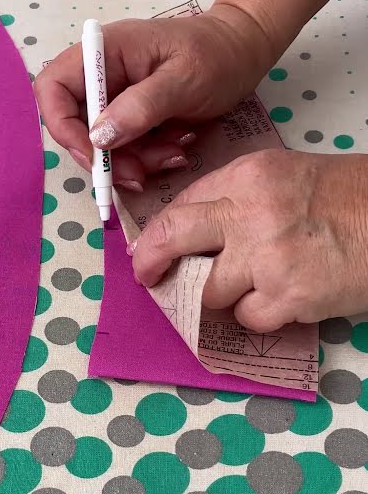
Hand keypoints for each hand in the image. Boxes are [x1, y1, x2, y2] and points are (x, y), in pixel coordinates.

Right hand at [34, 3, 274, 188]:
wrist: (244, 53)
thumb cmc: (216, 54)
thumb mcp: (183, 79)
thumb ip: (140, 107)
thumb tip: (99, 137)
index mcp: (102, 53)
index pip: (53, 88)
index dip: (62, 126)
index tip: (93, 155)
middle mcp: (101, 76)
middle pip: (75, 126)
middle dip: (105, 157)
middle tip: (138, 174)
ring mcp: (115, 99)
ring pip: (102, 146)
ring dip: (134, 162)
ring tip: (174, 153)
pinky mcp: (131, 118)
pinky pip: (125, 150)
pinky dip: (148, 159)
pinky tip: (176, 149)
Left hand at [131, 150, 367, 330]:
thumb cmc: (345, 200)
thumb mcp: (284, 177)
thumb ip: (235, 198)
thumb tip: (190, 234)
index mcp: (248, 176)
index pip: (182, 204)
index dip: (159, 233)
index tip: (151, 249)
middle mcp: (250, 212)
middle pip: (173, 239)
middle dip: (150, 262)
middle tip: (148, 278)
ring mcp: (266, 257)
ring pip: (208, 290)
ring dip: (225, 295)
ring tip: (259, 283)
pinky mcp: (287, 296)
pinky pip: (247, 318)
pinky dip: (260, 315)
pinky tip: (285, 298)